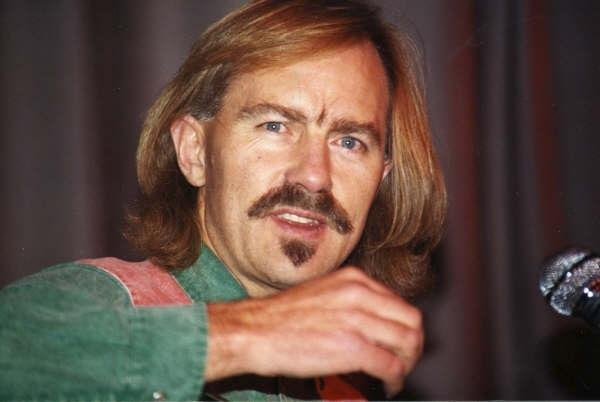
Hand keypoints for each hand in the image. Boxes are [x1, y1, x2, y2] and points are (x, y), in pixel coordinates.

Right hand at [204, 267, 423, 395]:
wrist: (255, 331)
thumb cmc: (281, 317)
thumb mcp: (322, 293)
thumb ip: (351, 301)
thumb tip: (372, 321)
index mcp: (354, 280)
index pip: (399, 303)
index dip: (403, 327)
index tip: (398, 343)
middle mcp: (360, 295)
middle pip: (411, 321)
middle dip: (413, 345)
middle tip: (404, 361)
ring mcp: (358, 320)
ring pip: (407, 343)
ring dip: (407, 364)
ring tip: (395, 375)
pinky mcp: (353, 348)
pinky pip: (391, 366)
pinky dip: (395, 380)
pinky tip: (386, 386)